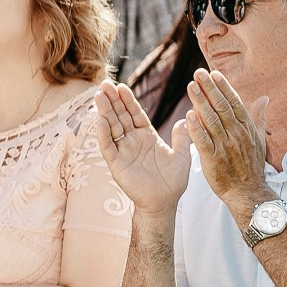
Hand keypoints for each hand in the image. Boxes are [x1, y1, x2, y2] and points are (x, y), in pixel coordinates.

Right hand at [93, 80, 192, 214]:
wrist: (164, 203)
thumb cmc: (173, 182)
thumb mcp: (183, 155)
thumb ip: (183, 137)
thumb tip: (187, 119)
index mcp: (146, 136)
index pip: (135, 113)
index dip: (128, 100)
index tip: (122, 86)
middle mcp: (132, 141)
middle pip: (120, 116)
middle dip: (112, 100)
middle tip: (105, 83)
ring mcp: (123, 151)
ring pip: (111, 127)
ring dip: (105, 112)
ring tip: (99, 95)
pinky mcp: (116, 164)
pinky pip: (108, 147)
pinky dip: (103, 134)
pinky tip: (100, 121)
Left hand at [179, 70, 271, 213]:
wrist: (248, 193)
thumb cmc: (251, 164)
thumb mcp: (258, 139)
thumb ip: (258, 117)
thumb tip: (264, 98)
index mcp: (247, 128)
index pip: (234, 103)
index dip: (223, 88)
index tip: (213, 73)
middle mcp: (237, 134)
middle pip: (222, 107)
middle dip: (210, 89)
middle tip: (198, 73)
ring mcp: (226, 146)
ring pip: (211, 120)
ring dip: (200, 102)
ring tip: (190, 86)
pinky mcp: (214, 159)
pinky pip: (204, 141)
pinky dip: (197, 128)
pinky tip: (188, 116)